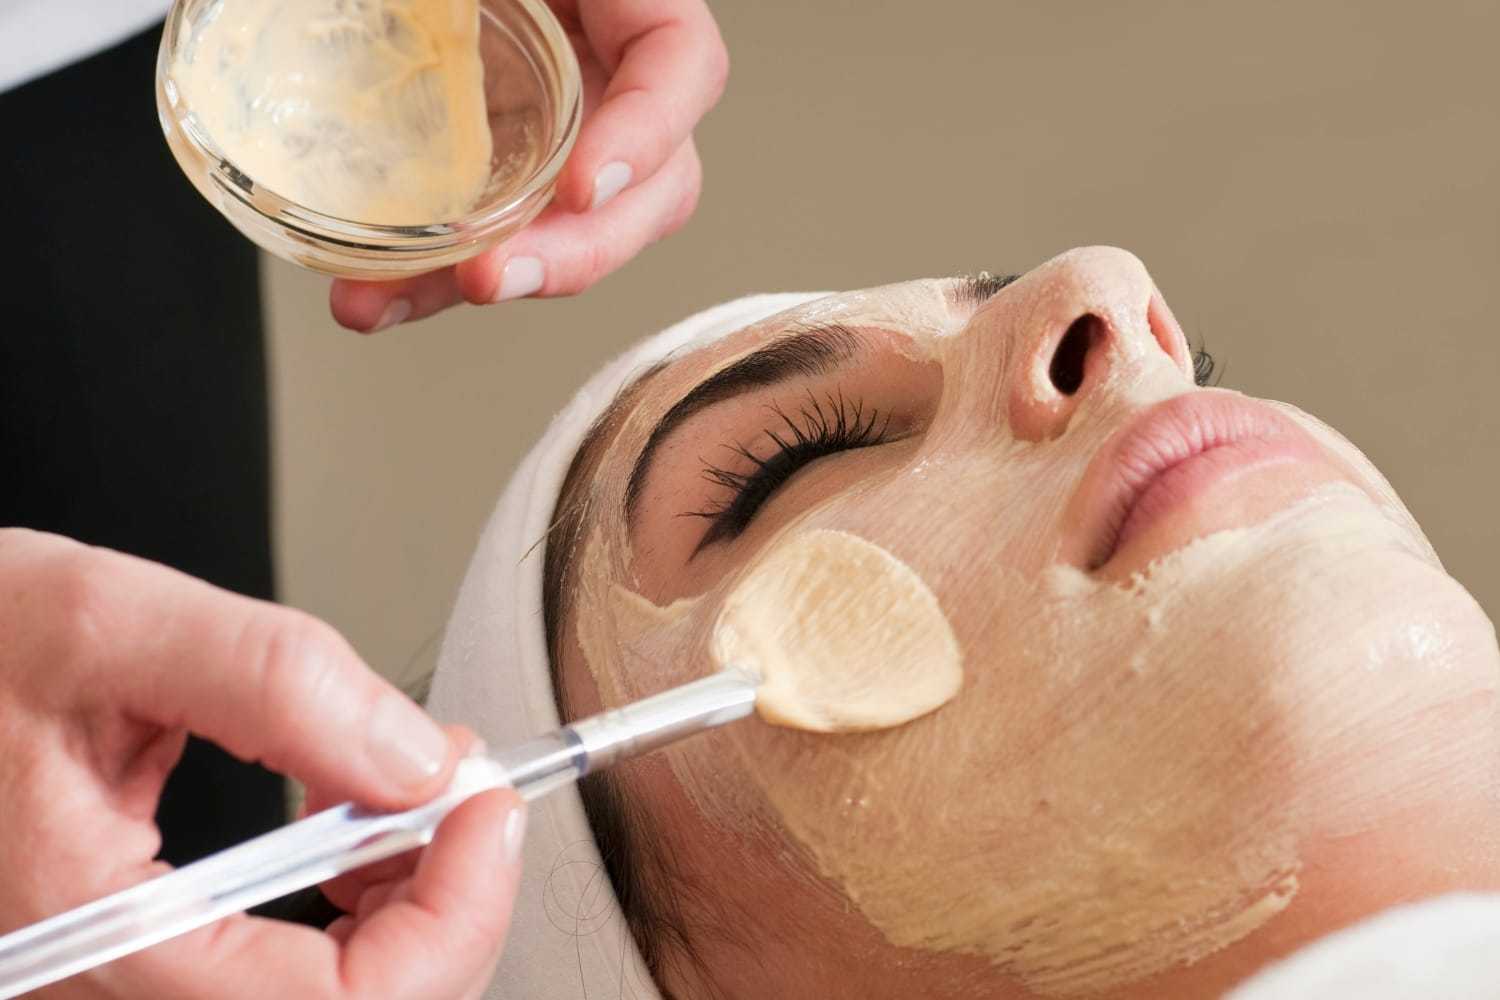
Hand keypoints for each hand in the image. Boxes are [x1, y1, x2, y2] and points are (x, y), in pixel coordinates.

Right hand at [0, 529, 525, 998]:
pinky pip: (286, 973)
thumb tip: (418, 763)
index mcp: (87, 932)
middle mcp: (102, 983)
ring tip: (411, 798)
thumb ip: (276, 684)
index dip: (449, 916)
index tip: (485, 808)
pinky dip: (356, 905)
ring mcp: (122, 977)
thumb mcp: (111, 623)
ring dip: (409, 903)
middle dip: (445, 903)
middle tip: (468, 793)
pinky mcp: (142, 955)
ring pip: (328, 998)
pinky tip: (351, 832)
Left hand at [331, 0, 728, 331]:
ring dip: (484, 281)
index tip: (586, 184)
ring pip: (563, 235)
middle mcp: (609, 77)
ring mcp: (560, 132)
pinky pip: (486, 238)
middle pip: (647, 191)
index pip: (683, 69)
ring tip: (383, 304)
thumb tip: (436, 12)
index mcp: (631, 4)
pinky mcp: (499, 171)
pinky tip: (365, 298)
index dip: (649, 133)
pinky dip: (425, 281)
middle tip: (493, 277)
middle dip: (574, 252)